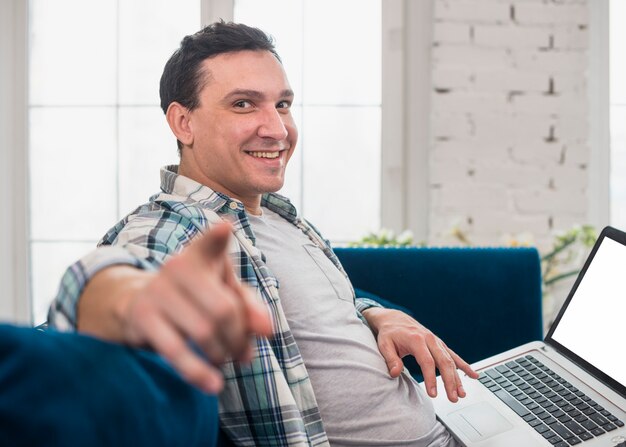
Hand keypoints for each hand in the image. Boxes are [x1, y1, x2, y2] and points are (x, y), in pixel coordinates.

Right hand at [81, 223, 271, 393]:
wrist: (139, 305)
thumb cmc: (194, 297)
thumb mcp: (224, 295)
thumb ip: (251, 309)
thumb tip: (267, 330)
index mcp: (202, 256)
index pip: (211, 243)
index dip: (217, 238)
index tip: (225, 227)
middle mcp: (177, 267)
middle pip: (224, 310)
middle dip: (239, 338)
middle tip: (242, 352)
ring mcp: (157, 291)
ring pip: (204, 332)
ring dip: (222, 354)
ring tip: (226, 359)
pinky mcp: (142, 317)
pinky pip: (175, 350)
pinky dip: (198, 372)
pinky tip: (214, 384)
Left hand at [362, 307, 478, 402]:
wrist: (394, 318)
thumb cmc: (389, 333)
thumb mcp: (384, 345)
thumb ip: (390, 359)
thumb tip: (394, 373)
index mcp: (416, 339)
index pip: (427, 361)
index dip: (431, 378)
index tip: (433, 394)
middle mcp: (430, 339)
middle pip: (443, 362)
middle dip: (450, 381)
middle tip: (453, 398)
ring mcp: (436, 341)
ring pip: (451, 360)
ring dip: (457, 378)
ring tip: (462, 394)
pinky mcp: (439, 344)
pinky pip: (454, 355)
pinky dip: (464, 365)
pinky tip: (473, 375)